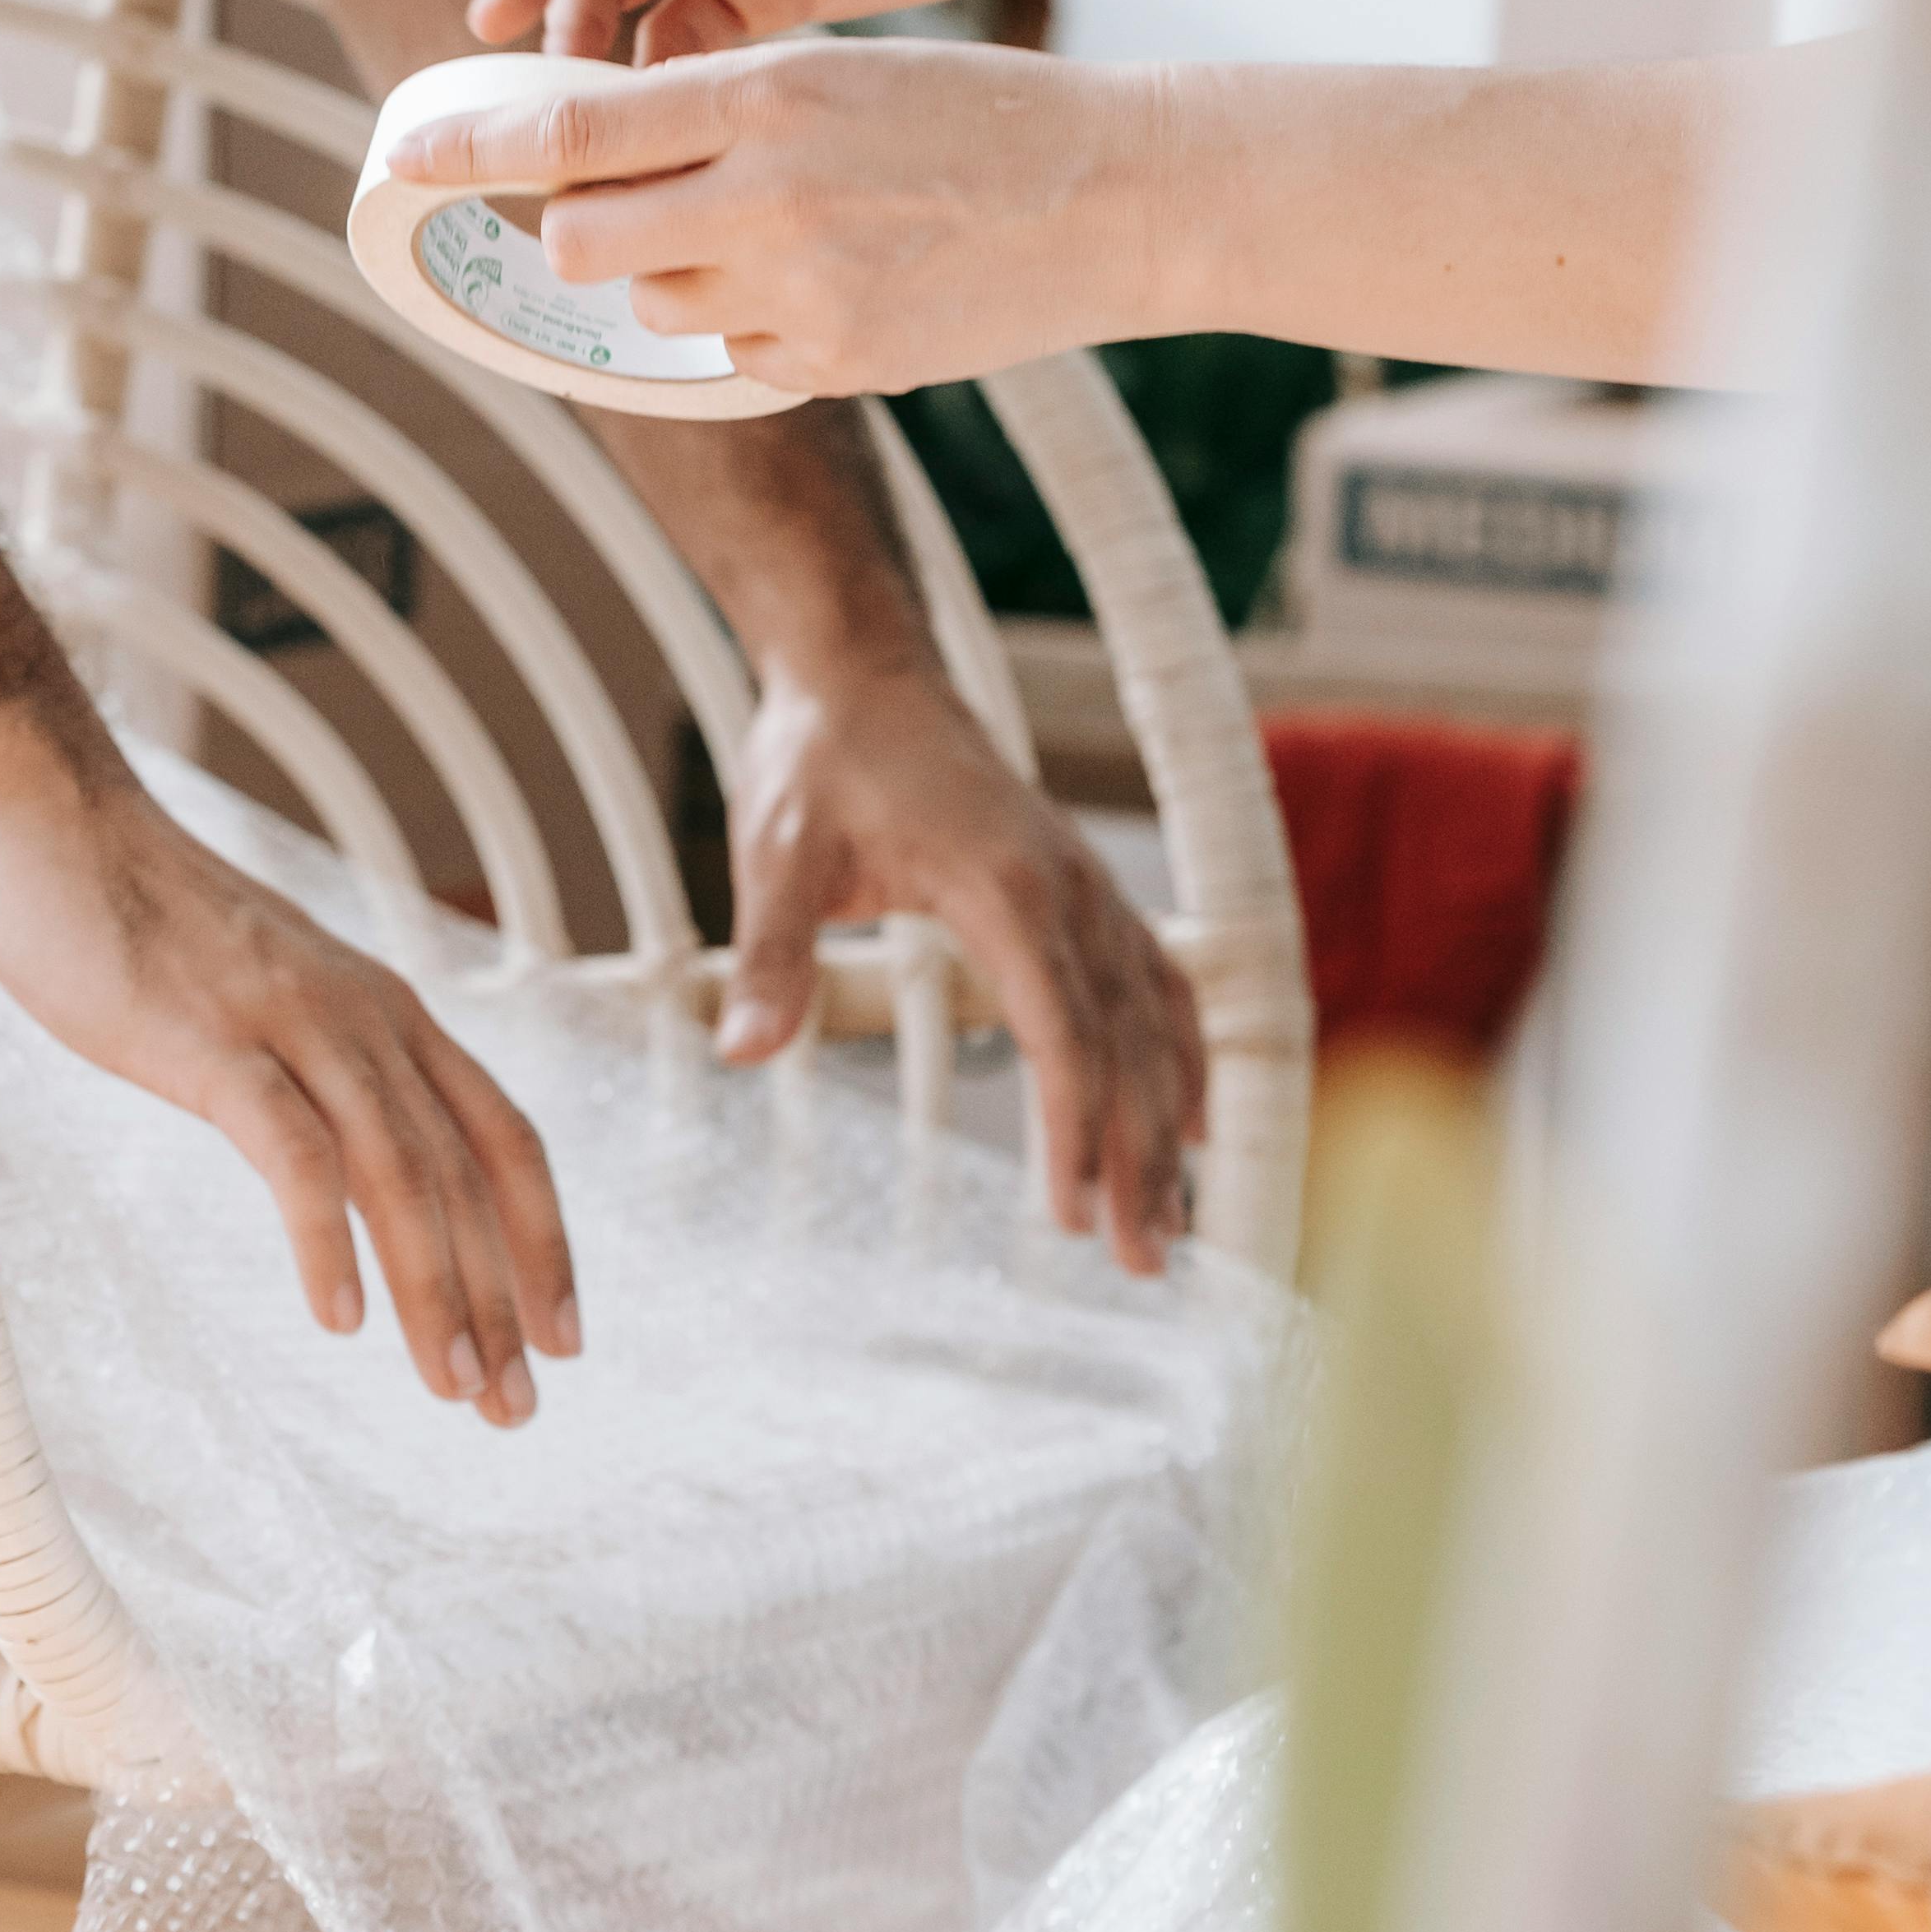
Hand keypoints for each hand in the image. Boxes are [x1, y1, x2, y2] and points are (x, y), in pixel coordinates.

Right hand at [0, 734, 578, 1424]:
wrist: (47, 812)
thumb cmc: (140, 912)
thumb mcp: (262, 987)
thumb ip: (317, 1057)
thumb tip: (347, 1152)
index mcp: (381, 1006)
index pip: (501, 1133)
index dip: (542, 1239)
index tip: (562, 1340)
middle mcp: (359, 1012)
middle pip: (463, 1171)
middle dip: (502, 1296)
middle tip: (514, 1410)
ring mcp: (288, 1021)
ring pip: (398, 1170)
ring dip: (436, 1287)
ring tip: (454, 1386)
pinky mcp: (209, 1038)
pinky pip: (290, 1150)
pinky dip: (323, 1238)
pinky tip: (337, 1318)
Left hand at [384, 39, 1172, 400]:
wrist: (1121, 191)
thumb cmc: (973, 111)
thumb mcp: (835, 72)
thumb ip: (714, 112)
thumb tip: (593, 161)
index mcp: (768, 92)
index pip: (575, 128)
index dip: (471, 148)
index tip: (401, 154)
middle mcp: (771, 193)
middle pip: (583, 240)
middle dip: (575, 229)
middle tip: (611, 206)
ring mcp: (806, 289)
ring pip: (651, 303)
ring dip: (669, 276)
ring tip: (767, 233)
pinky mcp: (842, 362)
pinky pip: (733, 352)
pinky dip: (750, 322)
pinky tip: (831, 280)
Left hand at [720, 645, 1203, 1273]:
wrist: (860, 668)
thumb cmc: (819, 757)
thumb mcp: (777, 852)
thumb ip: (771, 953)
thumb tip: (739, 1051)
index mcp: (1003, 885)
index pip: (1061, 1032)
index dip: (1073, 1130)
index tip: (1070, 1220)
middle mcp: (1066, 887)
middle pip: (1123, 1042)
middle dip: (1138, 1156)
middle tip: (1143, 1263)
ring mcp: (1083, 883)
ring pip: (1149, 1019)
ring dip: (1167, 1119)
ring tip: (1171, 1222)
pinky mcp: (1078, 883)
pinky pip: (1152, 977)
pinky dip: (1179, 1050)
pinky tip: (1191, 1116)